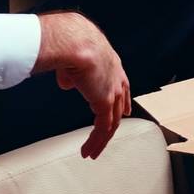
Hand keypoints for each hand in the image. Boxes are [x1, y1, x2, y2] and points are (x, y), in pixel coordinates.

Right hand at [34, 11, 131, 158]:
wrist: (75, 41)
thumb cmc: (71, 41)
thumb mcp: (72, 57)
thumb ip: (71, 72)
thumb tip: (67, 83)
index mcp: (111, 63)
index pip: (122, 85)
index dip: (123, 100)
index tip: (126, 110)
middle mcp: (116, 77)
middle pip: (119, 106)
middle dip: (113, 124)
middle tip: (107, 136)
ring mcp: (113, 91)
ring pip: (112, 122)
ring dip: (101, 140)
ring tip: (92, 152)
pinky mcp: (105, 103)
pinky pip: (103, 128)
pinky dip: (96, 142)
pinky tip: (88, 150)